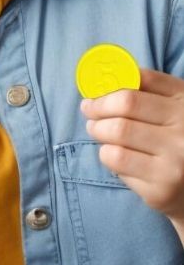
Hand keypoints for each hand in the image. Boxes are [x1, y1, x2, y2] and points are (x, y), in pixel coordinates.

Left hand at [82, 68, 183, 228]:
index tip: (94, 94)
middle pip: (125, 107)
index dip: (108, 89)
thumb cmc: (179, 138)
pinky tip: (116, 154)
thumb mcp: (176, 107)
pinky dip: (108, 155)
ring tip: (98, 131)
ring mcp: (175, 163)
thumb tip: (107, 75)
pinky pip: (117, 162)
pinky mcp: (161, 189)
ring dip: (98, 131)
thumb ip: (150, 87)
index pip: (137, 86)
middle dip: (97, 108)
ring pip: (116, 135)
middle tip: (89, 111)